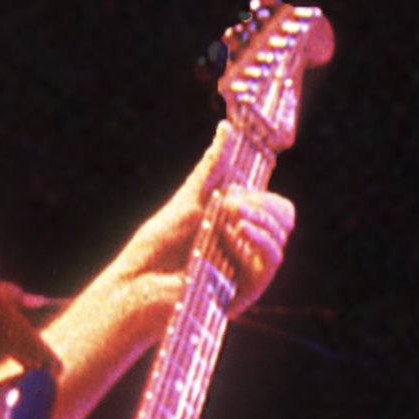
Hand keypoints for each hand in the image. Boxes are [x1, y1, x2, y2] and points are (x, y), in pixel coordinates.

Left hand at [122, 127, 295, 316]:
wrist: (135, 284)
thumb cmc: (157, 246)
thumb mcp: (188, 200)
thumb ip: (211, 168)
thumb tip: (226, 128)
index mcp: (237, 227)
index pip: (273, 205)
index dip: (261, 193)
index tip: (231, 190)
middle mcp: (247, 248)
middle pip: (283, 218)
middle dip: (263, 203)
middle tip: (232, 201)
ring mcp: (247, 270)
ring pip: (280, 238)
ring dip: (260, 218)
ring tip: (231, 213)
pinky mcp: (245, 290)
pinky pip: (270, 262)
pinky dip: (260, 240)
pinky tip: (239, 228)